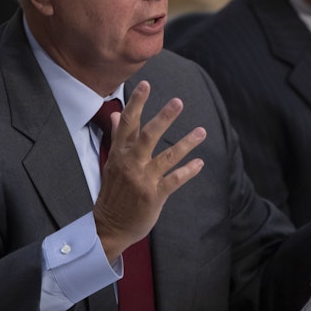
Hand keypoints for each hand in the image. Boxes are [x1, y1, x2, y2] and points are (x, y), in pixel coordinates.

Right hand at [93, 80, 205, 260]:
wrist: (109, 225)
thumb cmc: (113, 192)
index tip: (145, 84)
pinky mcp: (154, 196)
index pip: (127, 123)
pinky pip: (173, 180)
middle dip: (164, 118)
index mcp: (120, 153)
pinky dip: (187, 171)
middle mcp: (131, 164)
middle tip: (178, 102)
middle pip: (148, 135)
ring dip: (186, 143)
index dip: (136, 103)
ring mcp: (143, 180)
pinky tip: (200, 163)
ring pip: (167, 156)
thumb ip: (118, 136)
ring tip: (202, 131)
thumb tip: (116, 114)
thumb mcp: (112, 162)